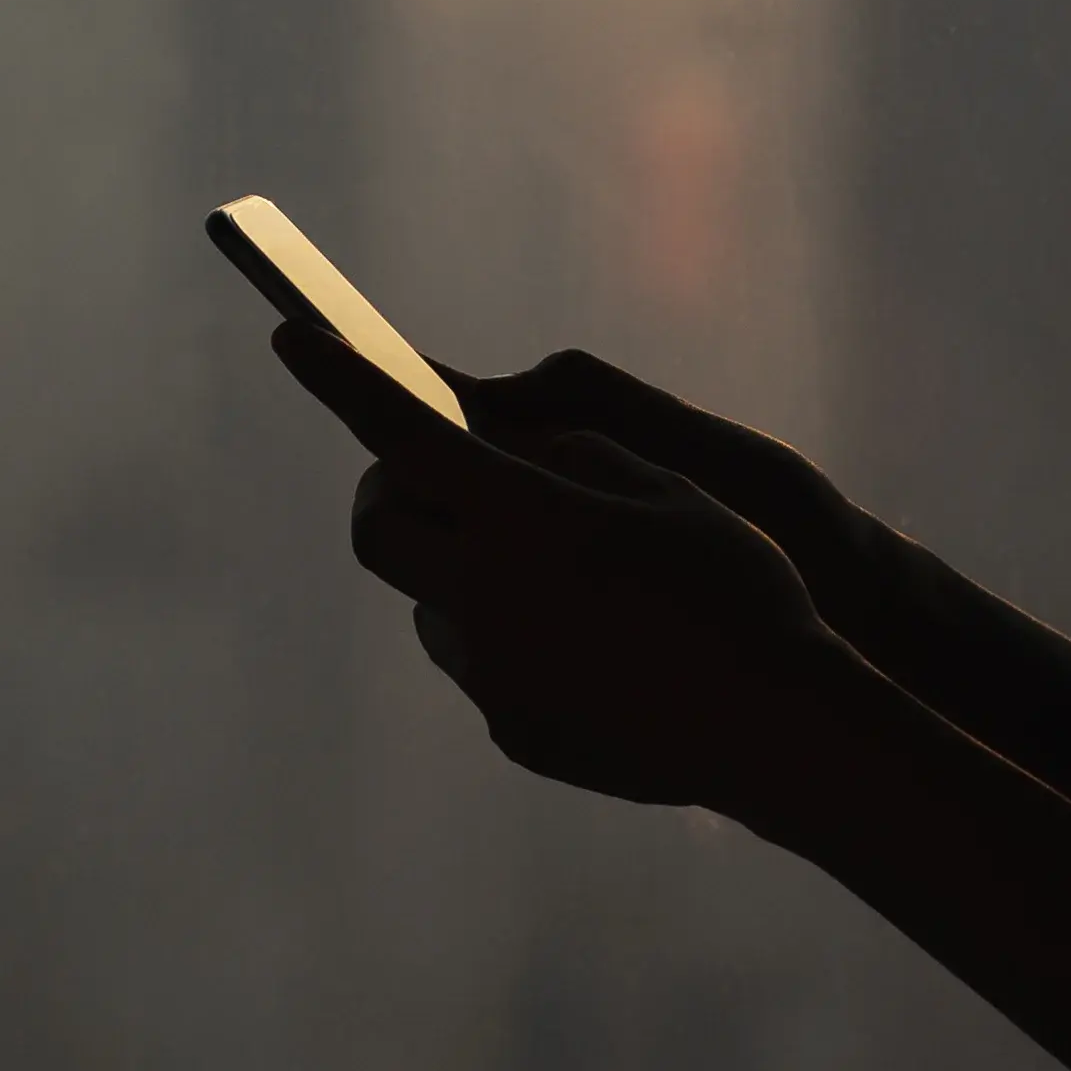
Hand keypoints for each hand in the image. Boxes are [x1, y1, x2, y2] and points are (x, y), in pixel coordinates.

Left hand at [274, 325, 844, 812]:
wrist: (778, 730)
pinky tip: (596, 644)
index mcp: (527, 521)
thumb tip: (530, 459)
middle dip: (391, 486)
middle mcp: (487, 597)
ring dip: (459, 569)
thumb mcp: (678, 488)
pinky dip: (509, 633)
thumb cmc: (743, 591)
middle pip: (378, 526)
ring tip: (559, 574)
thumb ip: (586, 458)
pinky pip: (481, 663)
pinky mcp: (512, 729)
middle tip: (443, 471)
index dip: (341, 380)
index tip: (292, 340)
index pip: (406, 434)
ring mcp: (493, 673)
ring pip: (428, 601)